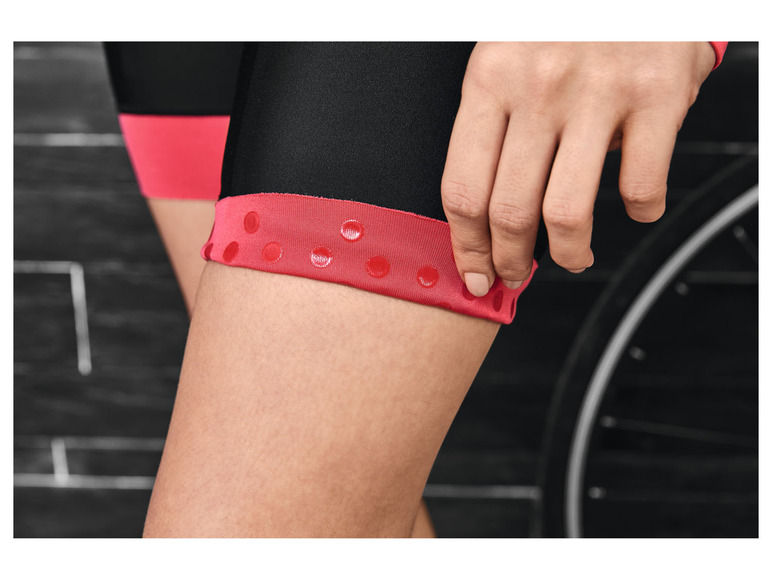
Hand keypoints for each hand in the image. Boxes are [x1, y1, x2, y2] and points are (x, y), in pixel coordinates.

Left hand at [441, 42, 716, 295]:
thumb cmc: (560, 21)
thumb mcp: (506, 56)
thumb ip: (494, 122)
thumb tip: (486, 209)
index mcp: (489, 79)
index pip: (463, 187)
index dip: (465, 244)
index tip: (473, 270)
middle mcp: (538, 88)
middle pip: (509, 210)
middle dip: (509, 260)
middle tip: (515, 272)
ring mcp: (598, 92)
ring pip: (567, 213)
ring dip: (569, 253)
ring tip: (574, 256)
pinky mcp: (656, 94)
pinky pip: (641, 183)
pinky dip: (641, 211)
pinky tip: (636, 208)